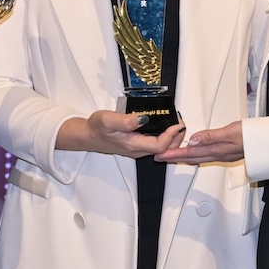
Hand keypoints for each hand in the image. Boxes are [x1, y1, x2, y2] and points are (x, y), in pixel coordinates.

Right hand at [57, 110, 185, 157]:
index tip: (176, 123)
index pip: (159, 145)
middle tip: (180, 123)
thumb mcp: (109, 120)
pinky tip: (165, 127)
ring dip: (171, 138)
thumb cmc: (97, 128)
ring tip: (175, 124)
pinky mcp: (136, 145)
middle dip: (176, 138)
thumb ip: (126, 120)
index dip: (171, 136)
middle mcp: (137, 150)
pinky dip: (164, 137)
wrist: (87, 135)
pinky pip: (155, 144)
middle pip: (164, 149)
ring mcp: (137, 149)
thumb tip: (144, 118)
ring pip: (161, 148)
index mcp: (133, 144)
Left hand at [157, 120, 243, 163]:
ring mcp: (221, 155)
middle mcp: (217, 155)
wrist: (267, 142)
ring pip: (197, 158)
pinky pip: (204, 156)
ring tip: (172, 155)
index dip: (174, 154)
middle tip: (160, 157)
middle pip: (191, 158)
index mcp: (216, 150)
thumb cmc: (251, 136)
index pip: (190, 153)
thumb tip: (193, 140)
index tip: (160, 155)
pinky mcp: (225, 152)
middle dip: (174, 157)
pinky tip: (194, 152)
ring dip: (183, 157)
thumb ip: (211, 136)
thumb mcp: (231, 132)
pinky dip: (194, 154)